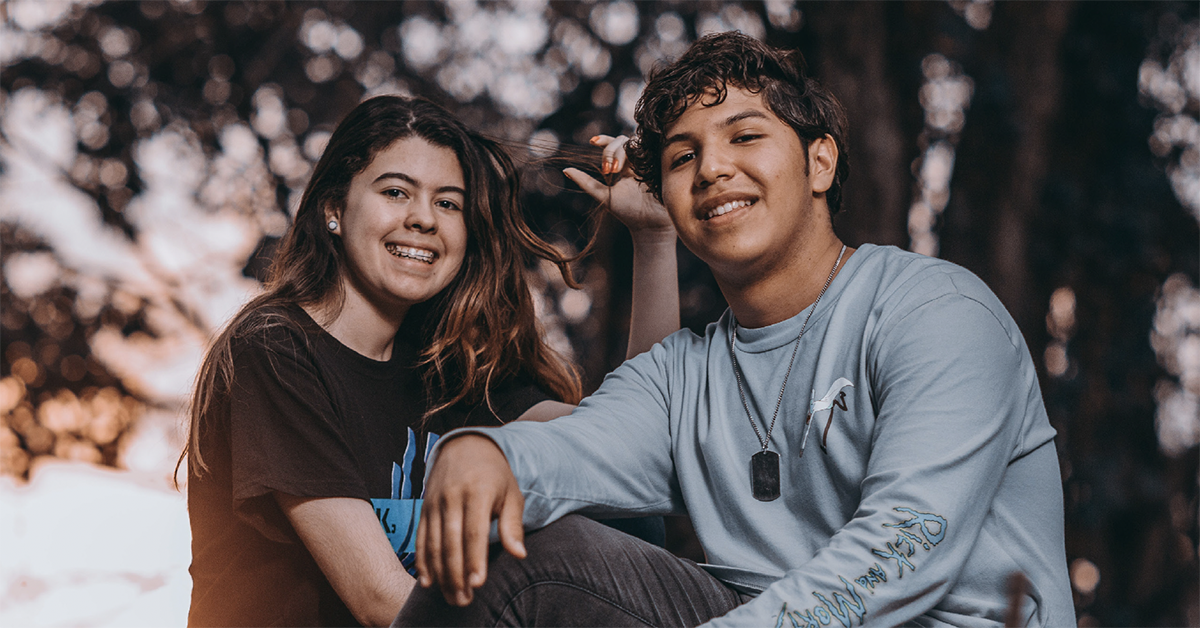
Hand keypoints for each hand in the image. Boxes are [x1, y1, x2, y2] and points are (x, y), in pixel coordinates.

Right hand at [415, 434, 526, 606]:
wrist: (464, 445)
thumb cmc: (495, 474)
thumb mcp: (511, 493)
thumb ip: (512, 525)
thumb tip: (520, 554)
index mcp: (477, 491)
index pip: (474, 532)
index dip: (475, 559)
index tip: (478, 584)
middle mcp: (452, 496)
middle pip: (451, 542)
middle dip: (456, 574)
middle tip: (464, 601)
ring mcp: (434, 502)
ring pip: (434, 543)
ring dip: (441, 574)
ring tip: (451, 597)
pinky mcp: (424, 507)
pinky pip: (421, 538)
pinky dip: (423, 561)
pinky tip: (428, 581)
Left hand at [563, 135, 674, 235]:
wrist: (650, 226)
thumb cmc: (628, 213)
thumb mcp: (603, 196)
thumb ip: (585, 182)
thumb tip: (565, 170)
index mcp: (624, 167)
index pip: (614, 146)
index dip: (604, 141)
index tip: (592, 142)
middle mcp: (637, 163)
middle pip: (623, 142)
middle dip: (613, 152)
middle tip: (609, 169)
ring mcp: (650, 163)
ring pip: (638, 143)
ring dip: (624, 151)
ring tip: (617, 168)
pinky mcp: (662, 166)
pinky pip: (654, 150)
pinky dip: (643, 150)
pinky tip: (636, 160)